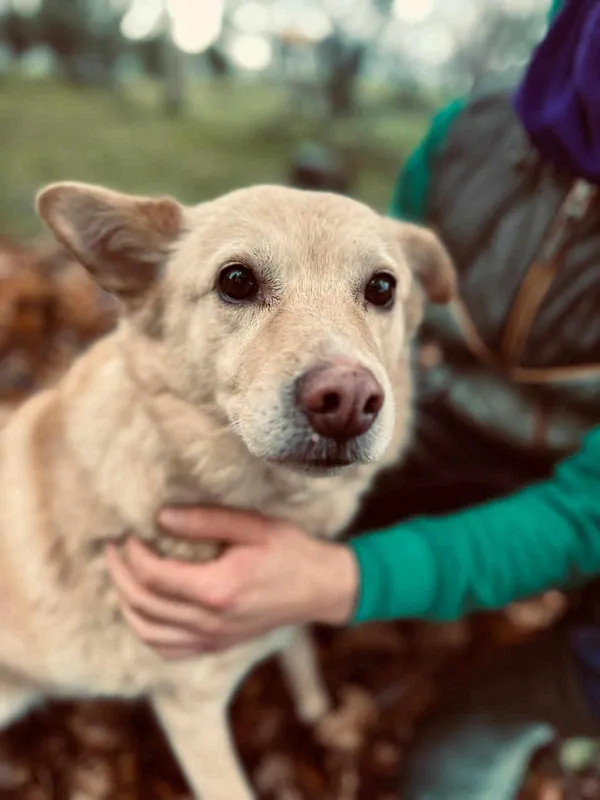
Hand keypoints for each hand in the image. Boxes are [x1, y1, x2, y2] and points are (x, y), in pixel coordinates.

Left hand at [106, 507, 358, 659]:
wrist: (320, 588)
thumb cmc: (290, 551)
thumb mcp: (253, 526)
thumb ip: (206, 521)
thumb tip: (161, 518)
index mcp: (218, 590)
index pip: (154, 576)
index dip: (132, 554)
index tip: (128, 533)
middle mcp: (211, 622)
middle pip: (143, 604)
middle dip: (120, 575)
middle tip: (113, 550)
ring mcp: (213, 639)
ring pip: (148, 633)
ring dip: (126, 605)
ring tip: (121, 577)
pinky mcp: (216, 646)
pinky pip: (167, 650)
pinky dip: (146, 631)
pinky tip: (144, 608)